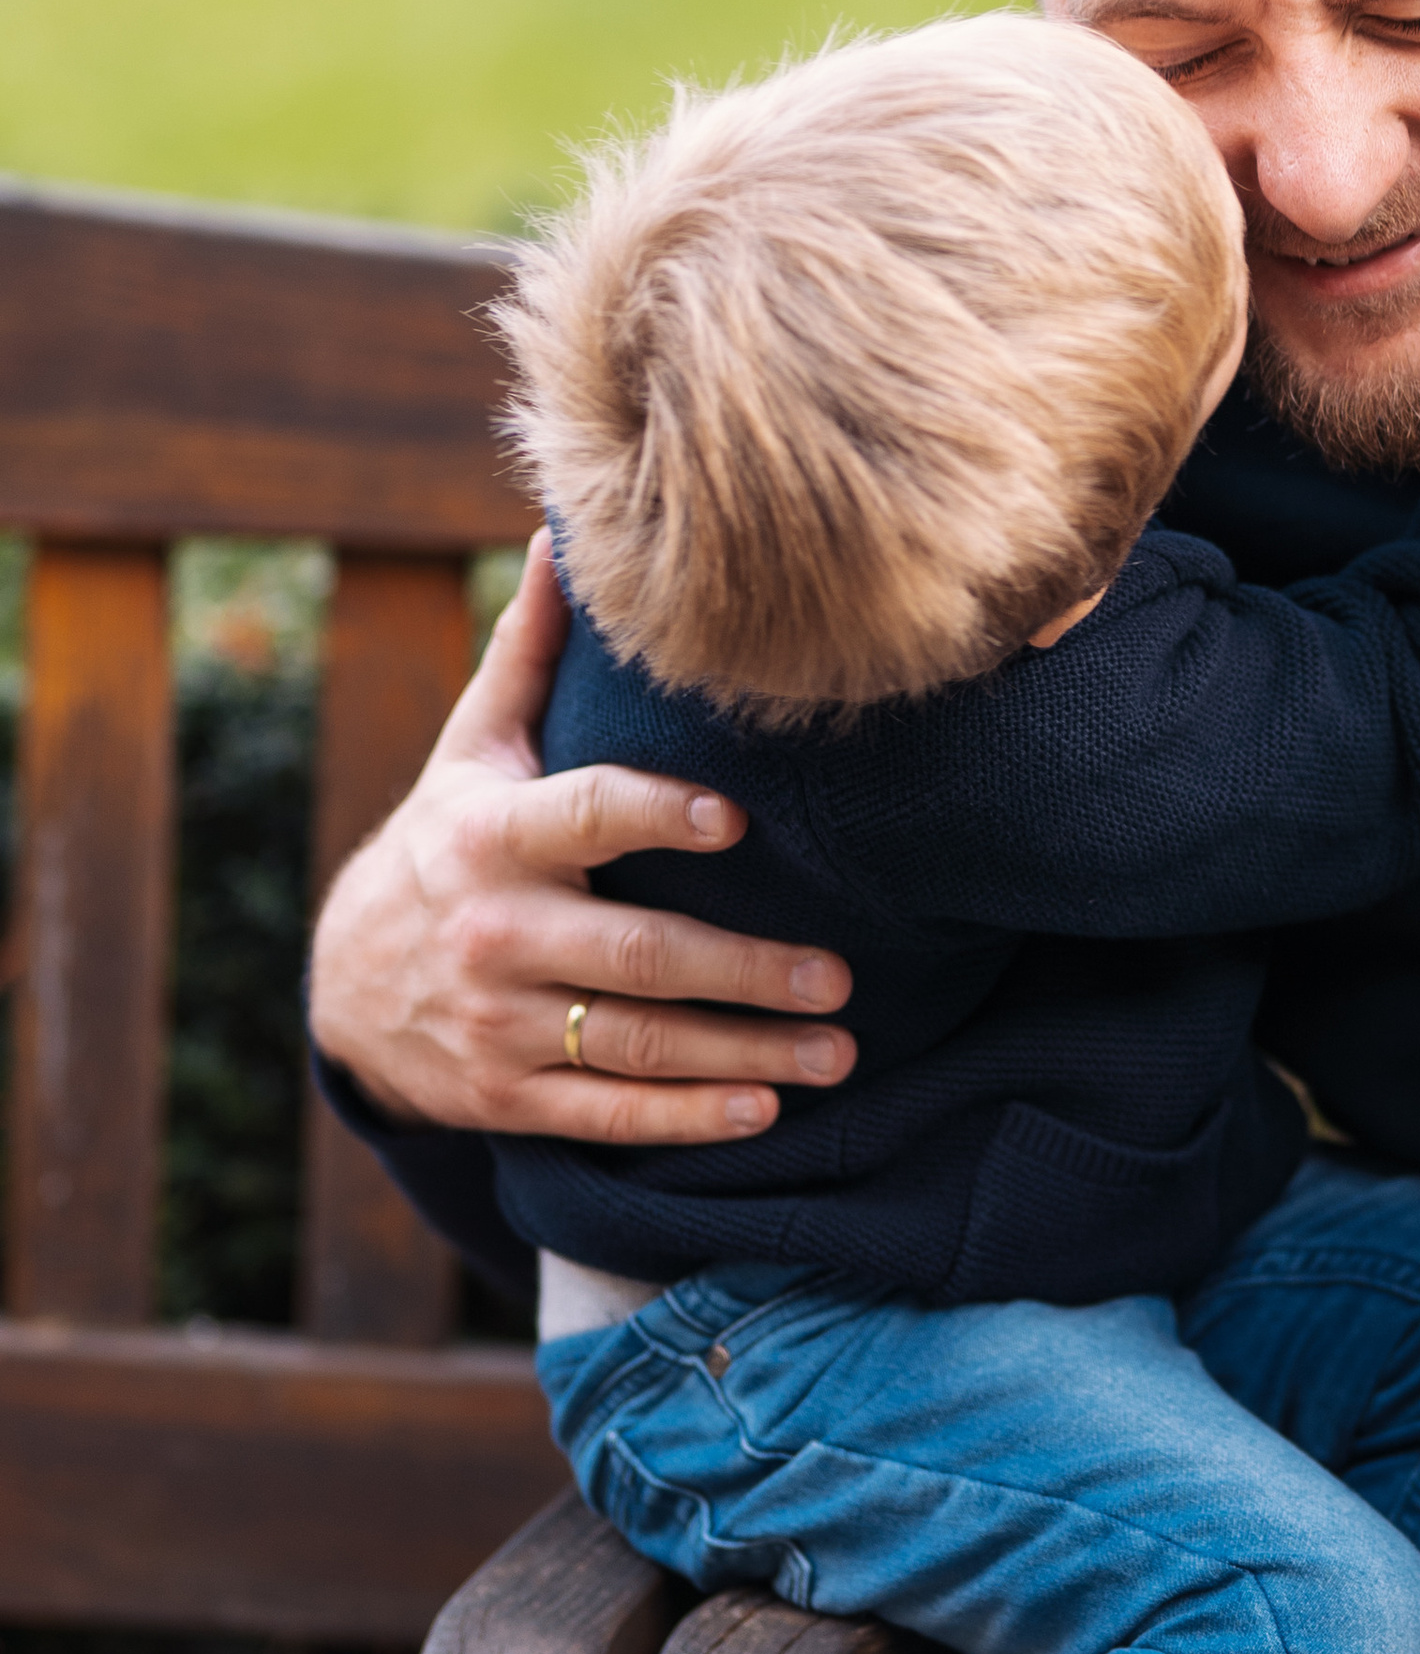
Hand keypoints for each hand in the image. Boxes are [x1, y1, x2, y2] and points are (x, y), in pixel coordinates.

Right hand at [307, 531, 854, 1142]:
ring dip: (745, 1055)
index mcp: (493, 835)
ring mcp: (500, 1022)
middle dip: (747, 972)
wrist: (343, 988)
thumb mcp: (471, 752)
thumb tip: (563, 534)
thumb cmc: (444, 844)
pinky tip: (764, 1111)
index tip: (737, 820)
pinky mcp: (507, 1096)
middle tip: (841, 978)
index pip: (585, 816)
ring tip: (838, 1054)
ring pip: (638, 1045)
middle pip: (637, 955)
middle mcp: (495, 932)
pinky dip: (688, 1120)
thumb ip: (528, 657)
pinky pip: (609, 1114)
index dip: (657, 816)